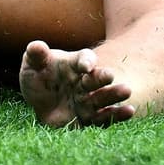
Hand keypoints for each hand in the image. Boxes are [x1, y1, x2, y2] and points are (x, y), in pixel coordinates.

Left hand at [18, 41, 135, 127]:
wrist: (42, 103)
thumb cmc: (39, 77)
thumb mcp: (33, 65)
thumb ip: (36, 55)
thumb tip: (36, 46)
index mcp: (74, 64)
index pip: (83, 59)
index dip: (85, 60)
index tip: (86, 65)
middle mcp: (85, 81)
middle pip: (96, 78)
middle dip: (102, 76)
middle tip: (110, 75)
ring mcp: (88, 100)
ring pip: (103, 96)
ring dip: (114, 94)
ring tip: (127, 91)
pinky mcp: (89, 118)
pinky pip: (104, 117)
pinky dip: (116, 114)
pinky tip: (130, 111)